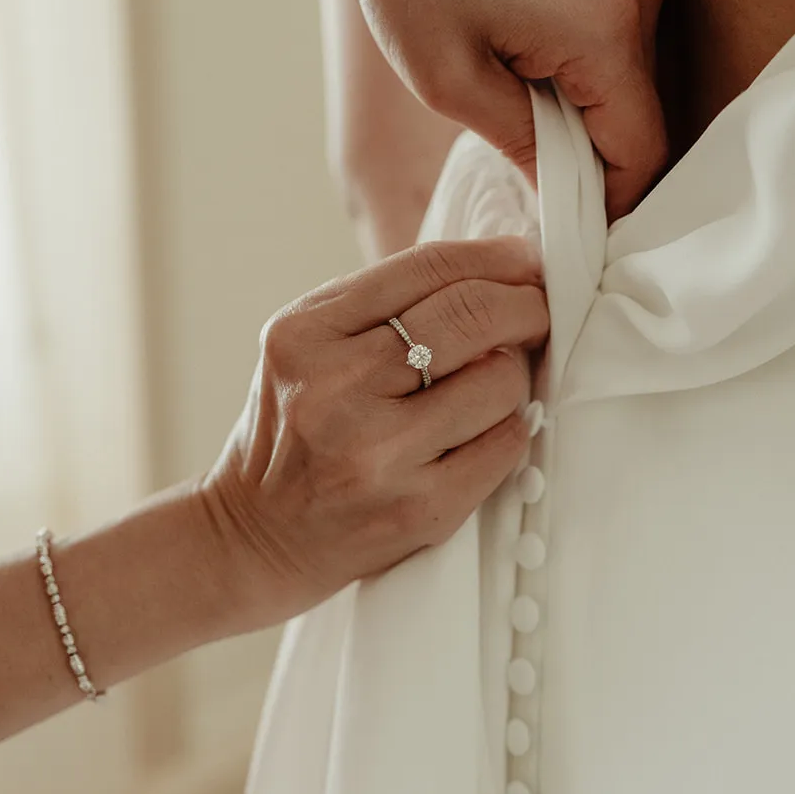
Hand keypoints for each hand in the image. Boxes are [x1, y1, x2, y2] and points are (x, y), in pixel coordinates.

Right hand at [197, 237, 548, 627]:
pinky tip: (486, 430)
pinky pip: (505, 447)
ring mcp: (379, 454)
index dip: (496, 257)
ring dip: (514, 376)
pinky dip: (510, 430)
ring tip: (494, 383)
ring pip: (499, 382)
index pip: (427, 268)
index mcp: (305, 335)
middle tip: (538, 311)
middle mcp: (337, 390)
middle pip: (471, 316)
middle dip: (525, 305)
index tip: (525, 260)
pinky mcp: (418, 509)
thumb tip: (497, 268)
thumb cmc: (295, 432)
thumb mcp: (306, 348)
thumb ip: (380, 304)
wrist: (256, 536)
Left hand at [320, 0, 667, 219]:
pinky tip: (526, 60)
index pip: (641, 151)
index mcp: (603, 27)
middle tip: (524, 159)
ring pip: (632, 82)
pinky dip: (583, 70)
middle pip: (641, 116)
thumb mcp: (451, 84)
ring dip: (584, 110)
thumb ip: (523, 148)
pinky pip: (621, 42)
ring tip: (515, 96)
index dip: (608, 200)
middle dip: (591, 153)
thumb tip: (565, 202)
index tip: (566, 225)